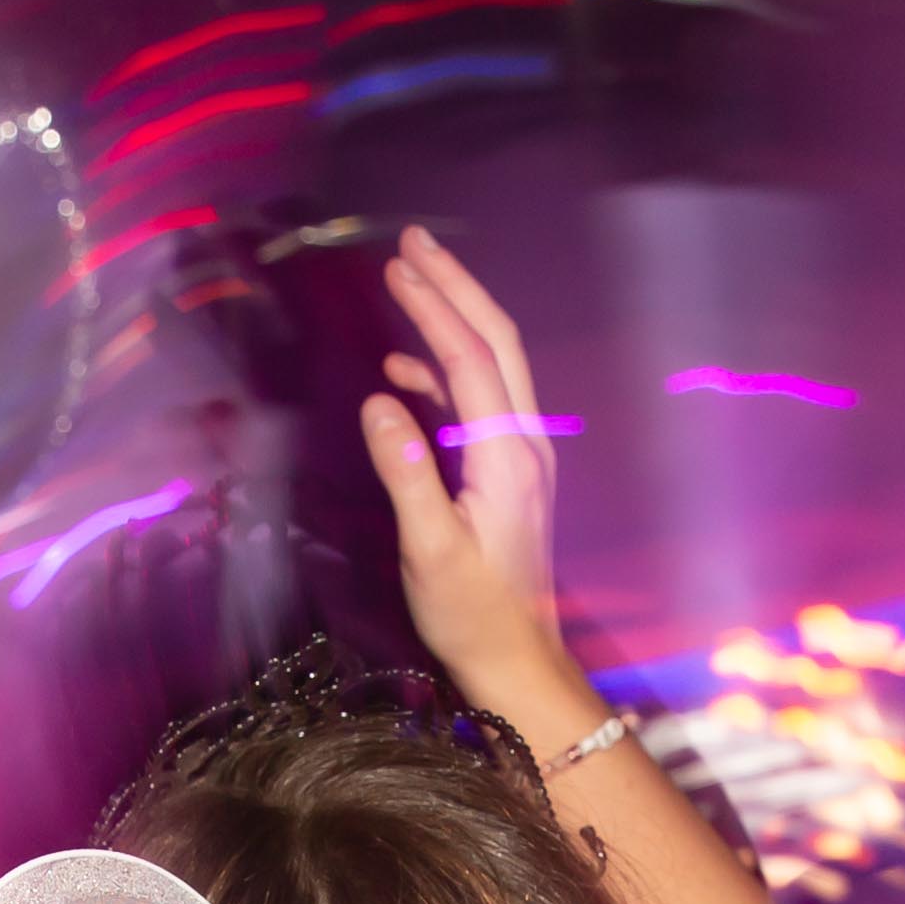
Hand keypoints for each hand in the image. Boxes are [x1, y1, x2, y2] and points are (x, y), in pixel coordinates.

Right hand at [357, 226, 585, 730]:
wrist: (517, 662)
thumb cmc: (472, 615)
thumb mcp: (429, 549)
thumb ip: (406, 472)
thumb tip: (379, 401)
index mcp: (507, 456)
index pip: (470, 358)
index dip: (435, 304)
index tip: (400, 261)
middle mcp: (524, 445)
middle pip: (494, 342)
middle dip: (454, 287)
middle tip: (412, 242)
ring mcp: (521, 457)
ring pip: (490, 366)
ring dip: (449, 321)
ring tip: (405, 284)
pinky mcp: (509, 474)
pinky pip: (479, 402)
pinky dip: (443, 372)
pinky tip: (404, 369)